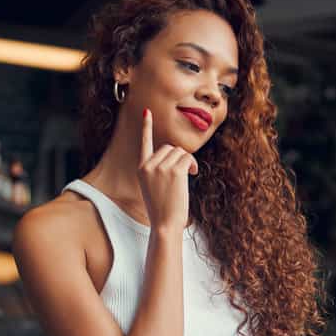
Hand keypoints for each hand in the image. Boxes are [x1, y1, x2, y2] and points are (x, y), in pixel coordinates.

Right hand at [137, 108, 197, 232]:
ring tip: (188, 176)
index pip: (144, 143)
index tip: (146, 112)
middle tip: (185, 172)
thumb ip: (161, 169)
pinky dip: (193, 164)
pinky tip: (192, 174)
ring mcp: (160, 167)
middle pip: (169, 147)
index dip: (146, 127)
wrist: (165, 224)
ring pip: (179, 152)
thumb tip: (178, 154)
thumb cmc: (163, 209)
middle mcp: (149, 165)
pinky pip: (188, 157)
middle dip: (179, 157)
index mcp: (141, 168)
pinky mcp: (174, 170)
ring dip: (187, 161)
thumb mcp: (155, 187)